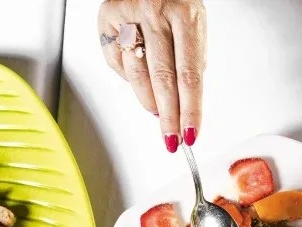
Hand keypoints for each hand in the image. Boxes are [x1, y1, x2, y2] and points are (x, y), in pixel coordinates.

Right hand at [98, 0, 205, 152]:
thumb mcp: (194, 22)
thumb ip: (191, 58)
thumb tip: (187, 102)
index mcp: (184, 14)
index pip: (189, 74)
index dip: (190, 109)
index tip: (190, 133)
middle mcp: (154, 12)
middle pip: (163, 79)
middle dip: (169, 116)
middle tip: (171, 138)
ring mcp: (128, 15)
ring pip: (137, 75)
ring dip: (149, 102)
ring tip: (158, 112)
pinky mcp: (107, 19)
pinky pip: (117, 63)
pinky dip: (129, 79)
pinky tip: (140, 82)